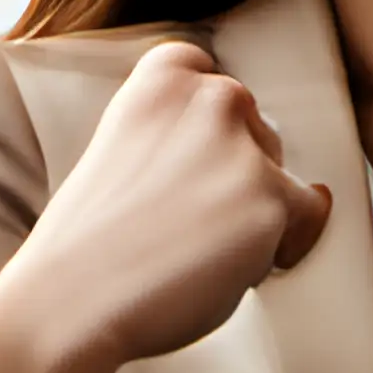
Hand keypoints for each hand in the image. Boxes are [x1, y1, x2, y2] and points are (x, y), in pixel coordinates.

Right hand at [0, 44, 333, 372]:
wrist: (66, 306)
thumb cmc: (90, 245)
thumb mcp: (123, 154)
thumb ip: (177, 136)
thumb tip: (261, 157)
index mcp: (161, 81)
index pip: (203, 66)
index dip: (204, 116)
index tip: (182, 151)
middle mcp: (211, 97)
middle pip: (257, 130)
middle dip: (235, 175)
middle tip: (179, 222)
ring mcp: (245, 147)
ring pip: (281, 178)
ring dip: (254, 216)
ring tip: (191, 249)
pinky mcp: (272, 197)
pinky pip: (307, 219)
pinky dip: (280, 247)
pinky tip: (227, 268)